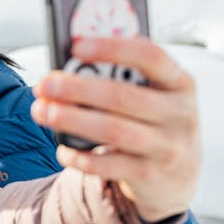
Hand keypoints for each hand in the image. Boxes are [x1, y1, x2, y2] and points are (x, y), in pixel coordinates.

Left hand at [31, 36, 200, 222]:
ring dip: (73, 120)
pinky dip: (80, 157)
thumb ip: (123, 78)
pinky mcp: (150, 175)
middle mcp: (180, 114)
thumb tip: (71, 65)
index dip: (113, 48)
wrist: (177, 177)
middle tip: (44, 85)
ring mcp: (168, 147)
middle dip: (78, 89)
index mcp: (180, 82)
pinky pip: (109, 166)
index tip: (77, 46)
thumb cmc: (152, 122)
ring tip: (43, 112)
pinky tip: (62, 149)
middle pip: (122, 96)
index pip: (150, 56)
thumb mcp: (154, 96)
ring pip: (113, 130)